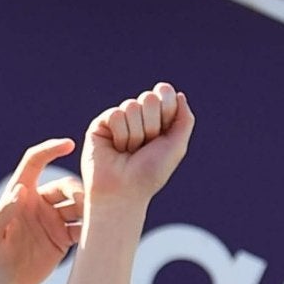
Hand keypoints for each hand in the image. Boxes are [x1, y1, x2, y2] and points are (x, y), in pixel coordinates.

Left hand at [0, 139, 80, 283]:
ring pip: (79, 204)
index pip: (34, 162)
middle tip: (83, 204)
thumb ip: (2, 212)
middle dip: (77, 190)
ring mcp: (53, 219)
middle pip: (65, 185)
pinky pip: (84, 226)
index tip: (69, 144)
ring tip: (93, 220)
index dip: (50, 149)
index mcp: (17, 195)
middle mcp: (37, 203)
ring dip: (89, 208)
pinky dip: (93, 227)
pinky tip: (97, 233)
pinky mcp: (64, 237)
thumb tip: (21, 190)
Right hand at [82, 83, 193, 208]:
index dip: (167, 109)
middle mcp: (138, 117)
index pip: (164, 93)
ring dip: (135, 134)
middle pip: (149, 98)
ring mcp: (119, 120)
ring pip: (131, 106)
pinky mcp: (100, 124)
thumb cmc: (150, 172)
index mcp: (158, 119)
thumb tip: (177, 93)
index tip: (163, 132)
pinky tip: (116, 148)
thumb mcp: (177, 146)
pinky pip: (115, 114)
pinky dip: (121, 134)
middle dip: (151, 125)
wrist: (124, 190)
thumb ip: (184, 119)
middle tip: (145, 145)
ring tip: (129, 150)